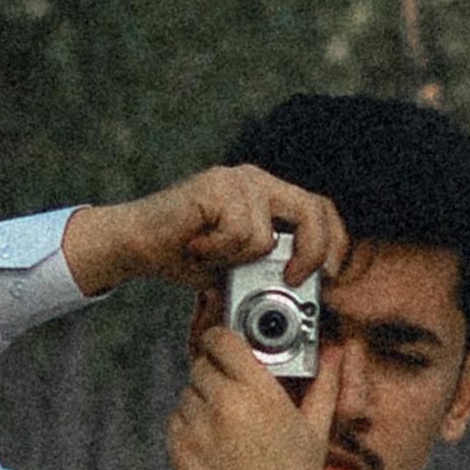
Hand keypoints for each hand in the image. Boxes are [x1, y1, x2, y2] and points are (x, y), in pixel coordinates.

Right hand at [62, 164, 350, 300]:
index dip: (334, 241)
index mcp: (267, 193)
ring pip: (264, 236)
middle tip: (295, 279)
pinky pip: (239, 234)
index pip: (319, 207)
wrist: (135, 242)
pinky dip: (217, 252)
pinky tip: (196, 246)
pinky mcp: (217, 186)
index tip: (333, 275)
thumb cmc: (185, 255)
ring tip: (208, 256)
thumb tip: (307, 290)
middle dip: (311, 252)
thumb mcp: (238, 266)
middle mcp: (256, 179)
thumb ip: (270, 268)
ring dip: (236, 260)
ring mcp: (237, 180)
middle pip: (310, 209)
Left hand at [168, 318, 341, 469]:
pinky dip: (188, 427)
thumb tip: (335, 353)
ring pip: (188, 393)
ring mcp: (197, 426)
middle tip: (231, 394)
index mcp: (258, 392)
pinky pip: (175, 421)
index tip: (223, 344)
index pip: (222, 340)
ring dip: (201, 401)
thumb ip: (324, 384)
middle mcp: (224, 403)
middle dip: (215, 374)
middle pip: (202, 365)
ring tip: (224, 426)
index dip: (220, 338)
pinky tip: (211, 445)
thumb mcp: (316, 431)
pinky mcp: (179, 448)